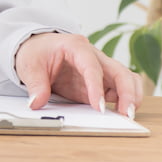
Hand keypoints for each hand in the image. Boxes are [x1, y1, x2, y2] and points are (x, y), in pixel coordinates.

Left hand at [14, 32, 143, 117]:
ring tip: (128, 114)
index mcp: (75, 46)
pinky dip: (124, 100)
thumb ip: (35, 85)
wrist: (37, 47)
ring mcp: (100, 69)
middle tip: (126, 114)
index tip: (99, 106)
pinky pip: (119, 89)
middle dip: (127, 92)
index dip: (96, 87)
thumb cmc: (36, 51)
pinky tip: (120, 113)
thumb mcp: (29, 65)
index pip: (92, 66)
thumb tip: (37, 103)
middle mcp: (93, 55)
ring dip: (131, 96)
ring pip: (126, 79)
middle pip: (120, 71)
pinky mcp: (101, 81)